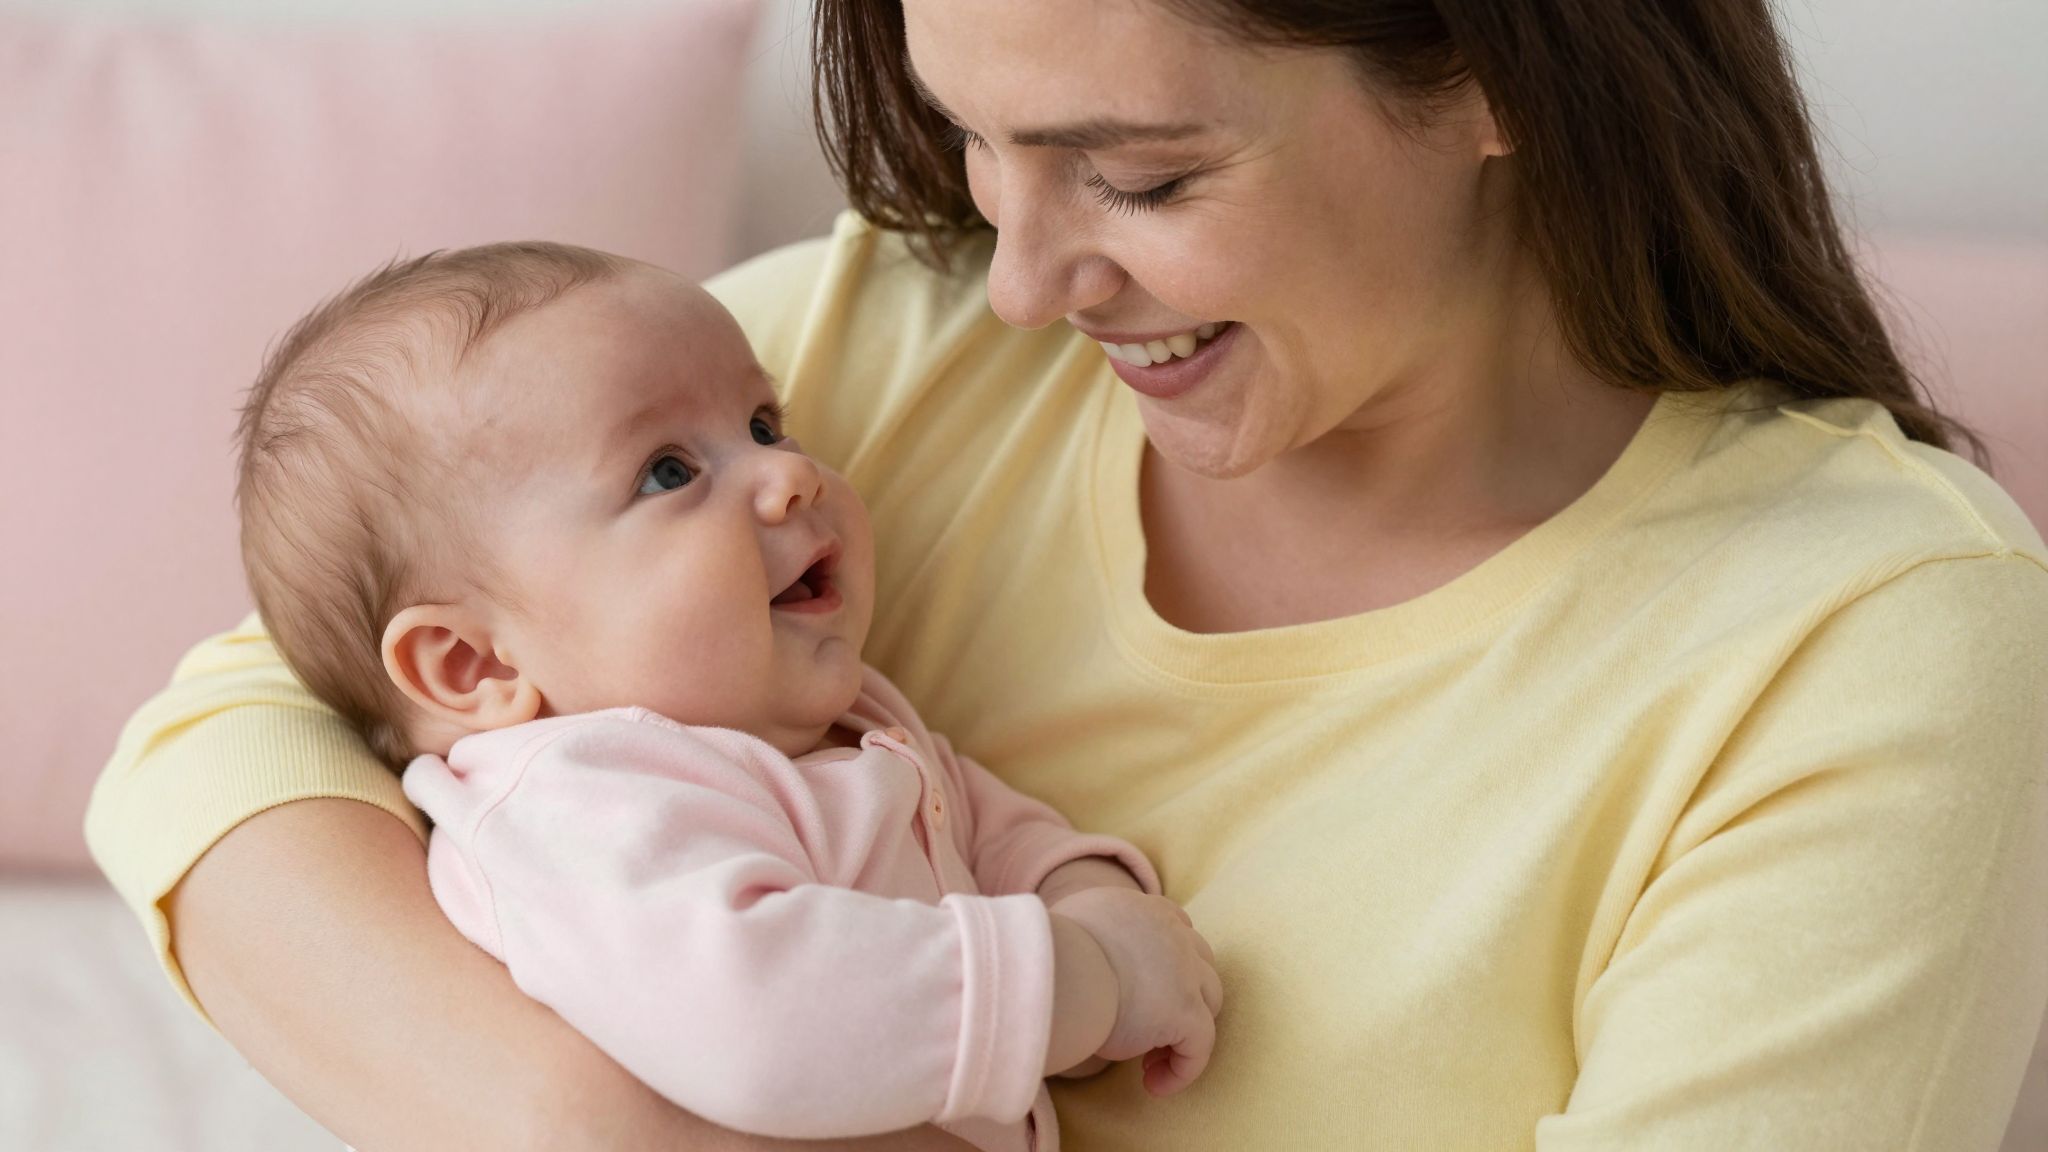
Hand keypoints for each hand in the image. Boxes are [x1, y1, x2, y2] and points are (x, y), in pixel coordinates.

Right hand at [1048, 887, 1221, 1095]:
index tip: (1147, 992)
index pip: (1176, 928)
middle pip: (1200, 964)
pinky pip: (1200, 1046)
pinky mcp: (1186, 1012)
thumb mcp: (1071, 928)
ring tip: (1149, 1062)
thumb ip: (1088, 937)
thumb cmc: (1048, 955)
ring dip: (1185, 1032)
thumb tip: (1071, 959)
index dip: (1169, 963)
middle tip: (1149, 1029)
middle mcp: (1173, 934)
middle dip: (1183, 995)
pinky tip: (1152, 1086)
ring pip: (1208, 1003)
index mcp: (1144, 910)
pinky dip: (1183, 1070)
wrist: (1058, 970)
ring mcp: (1186, 972)